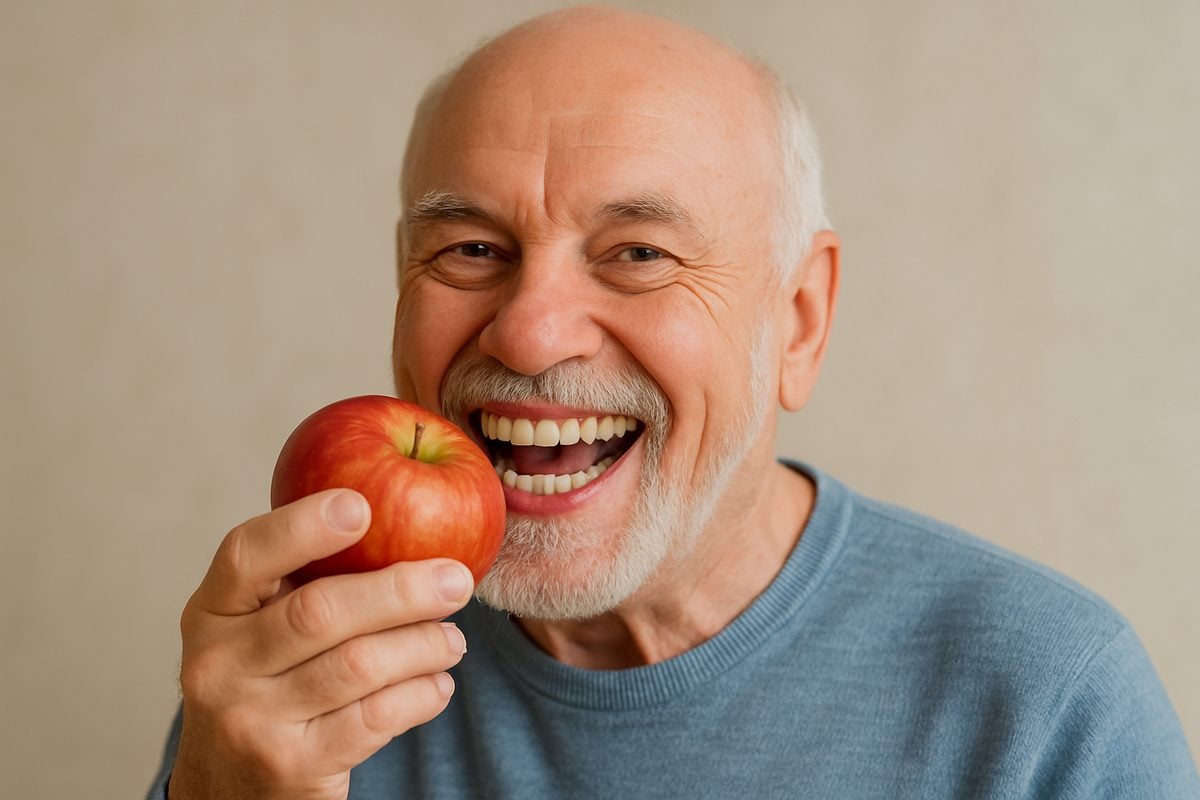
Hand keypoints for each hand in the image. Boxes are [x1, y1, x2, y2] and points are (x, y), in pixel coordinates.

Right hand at [168, 489, 472, 799]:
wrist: (231, 791)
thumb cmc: (267, 685)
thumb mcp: (259, 630)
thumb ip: (304, 579)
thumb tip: (400, 510)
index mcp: (210, 613)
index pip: (247, 554)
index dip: (303, 525)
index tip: (362, 506)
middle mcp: (217, 665)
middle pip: (320, 611)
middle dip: (401, 590)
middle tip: (457, 580)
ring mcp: (249, 720)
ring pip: (359, 665)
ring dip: (423, 645)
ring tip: (453, 640)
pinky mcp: (290, 766)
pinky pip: (375, 718)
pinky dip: (419, 695)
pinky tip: (438, 684)